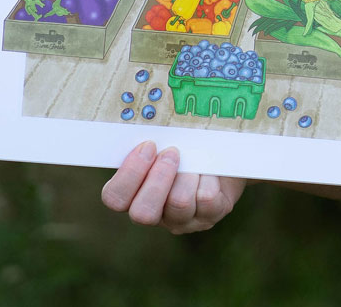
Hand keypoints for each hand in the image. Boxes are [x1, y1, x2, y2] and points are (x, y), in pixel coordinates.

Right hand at [100, 141, 246, 233]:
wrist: (226, 152)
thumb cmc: (188, 143)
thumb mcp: (168, 139)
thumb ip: (153, 138)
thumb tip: (146, 120)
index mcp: (135, 194)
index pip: (115, 198)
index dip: (129, 174)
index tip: (149, 145)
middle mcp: (155, 212)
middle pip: (142, 214)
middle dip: (158, 180)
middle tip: (172, 152)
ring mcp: (182, 220)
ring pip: (178, 205)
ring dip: (187, 175)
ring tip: (196, 159)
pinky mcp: (209, 216)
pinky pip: (206, 200)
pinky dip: (210, 177)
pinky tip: (212, 168)